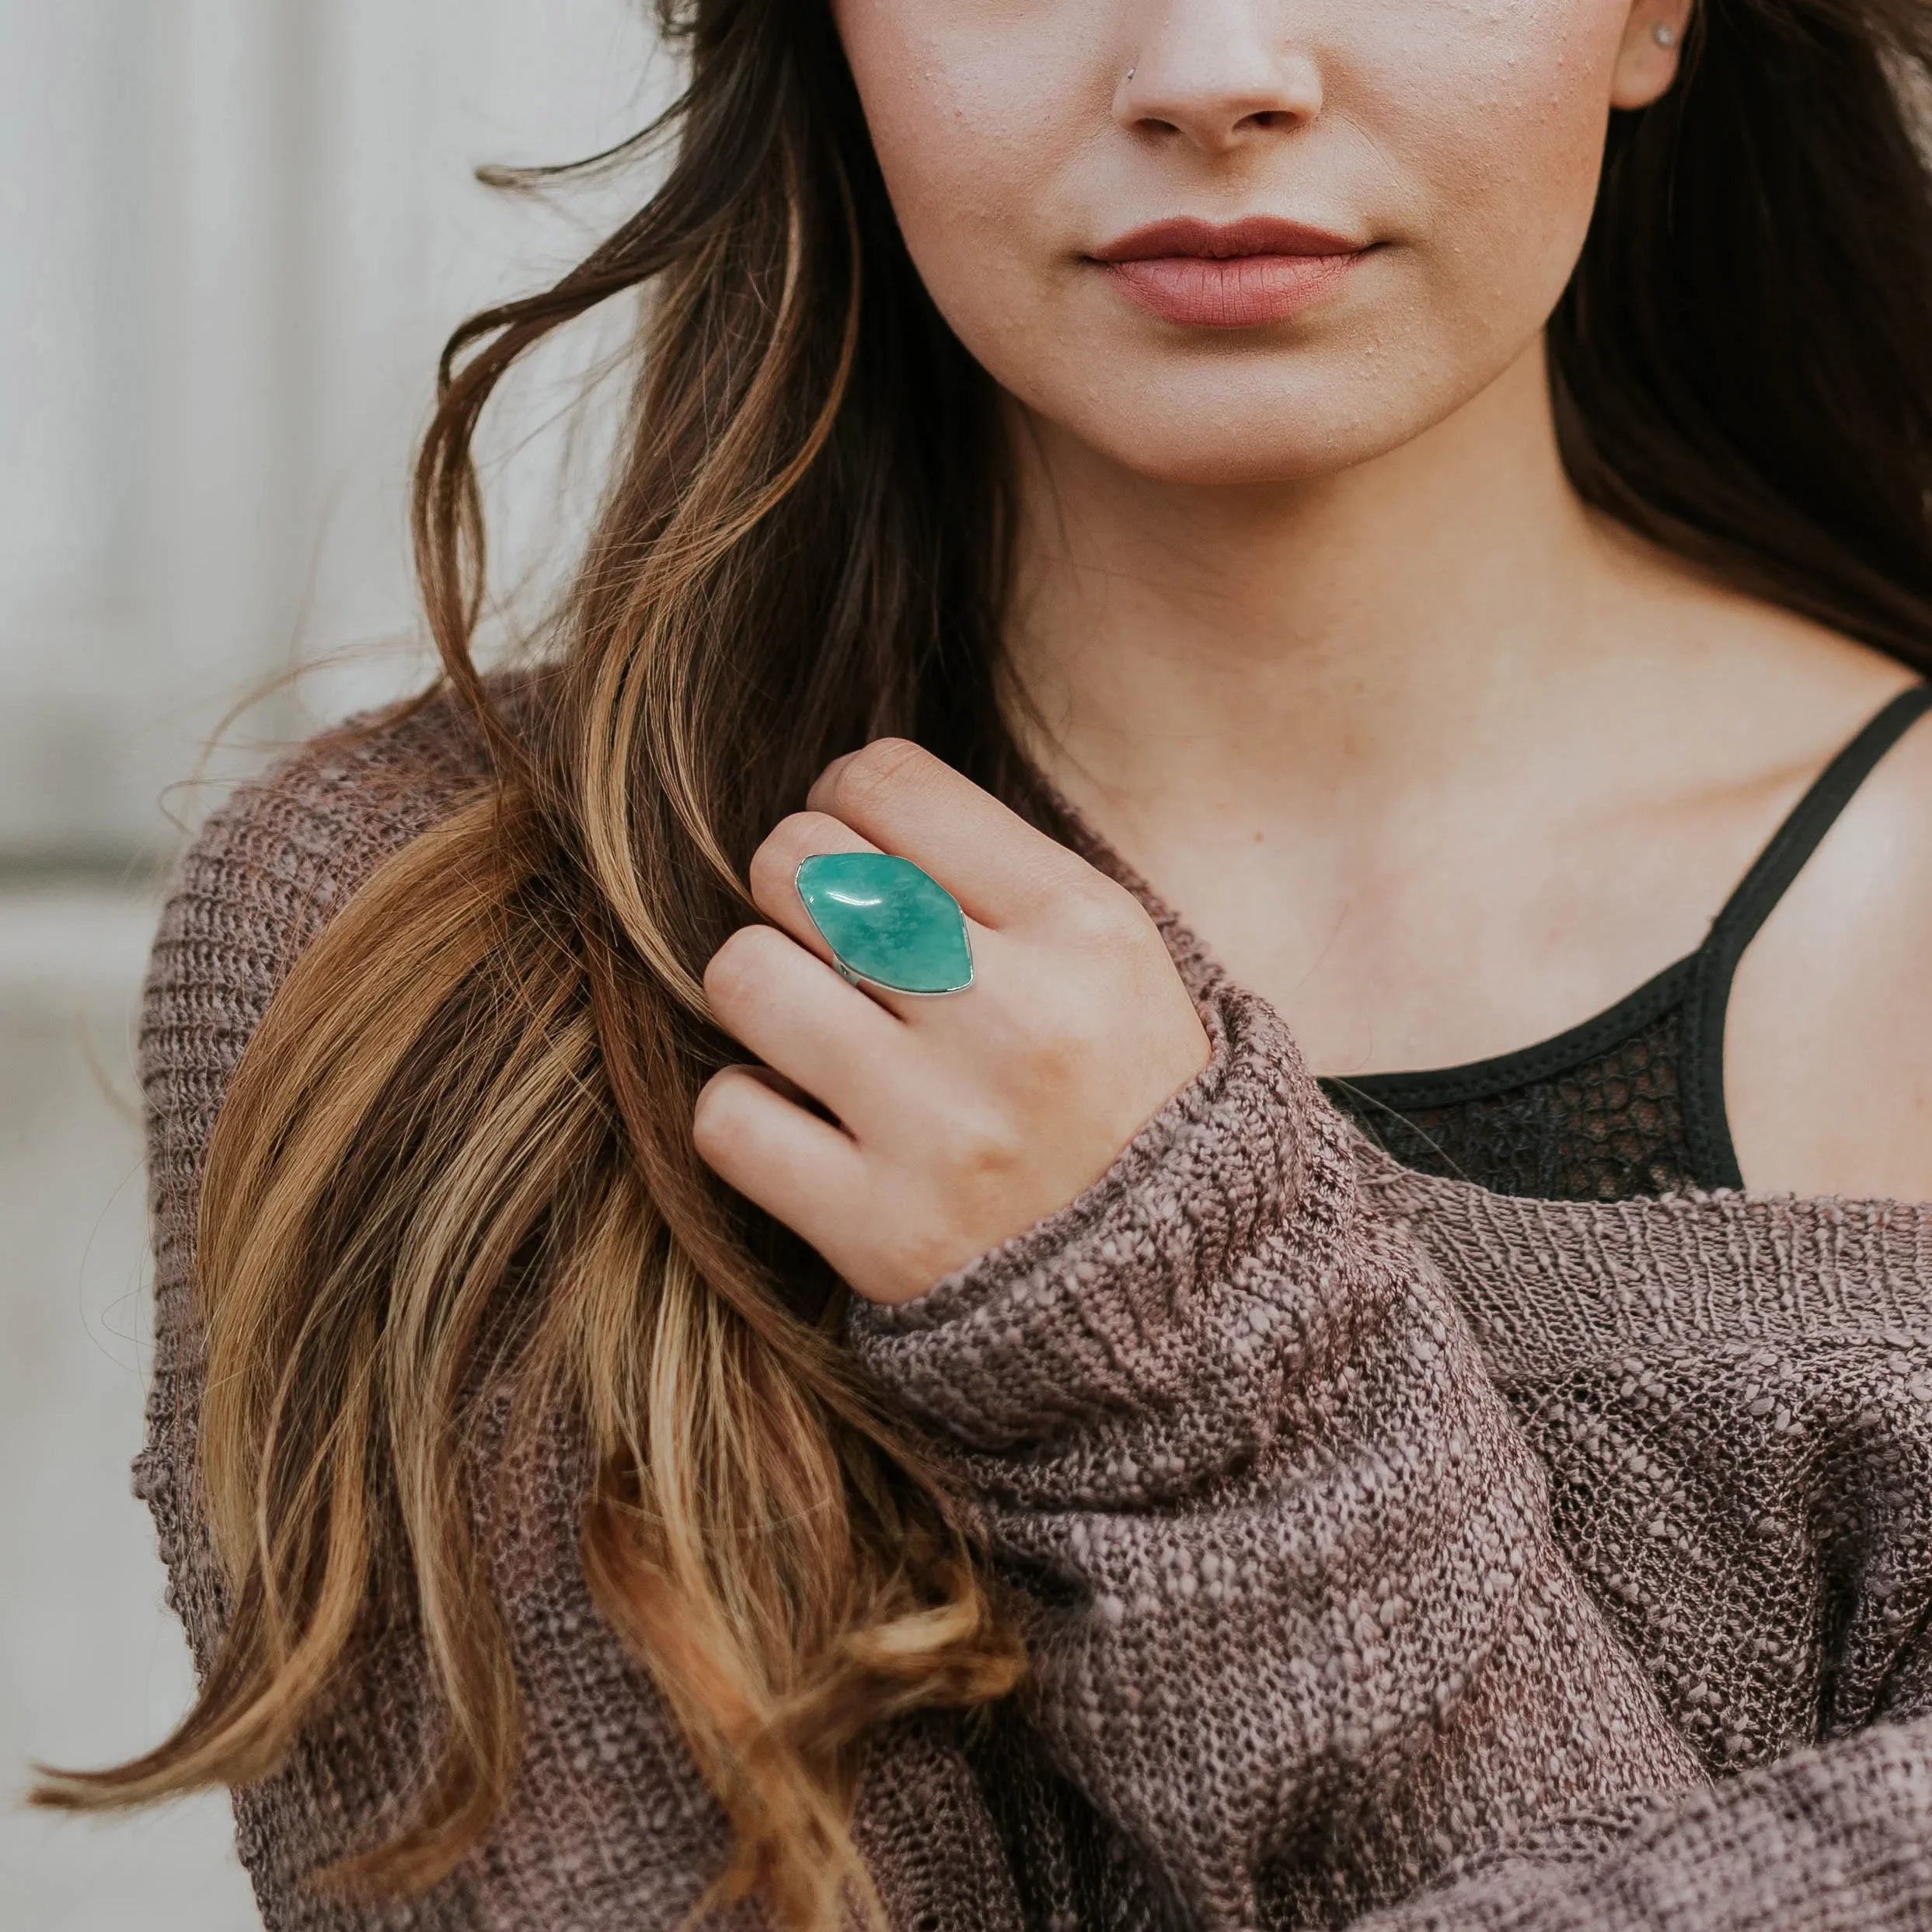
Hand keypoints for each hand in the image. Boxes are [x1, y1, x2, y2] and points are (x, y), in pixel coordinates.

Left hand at [692, 740, 1211, 1305]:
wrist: (1182, 1298)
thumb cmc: (1124, 1098)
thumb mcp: (1114, 957)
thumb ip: (993, 870)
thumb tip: (839, 796)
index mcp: (1081, 928)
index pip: (885, 783)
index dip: (844, 802)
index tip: (861, 852)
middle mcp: (1011, 1017)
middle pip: (797, 863)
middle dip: (797, 891)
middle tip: (834, 944)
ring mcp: (941, 1129)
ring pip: (743, 973)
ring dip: (762, 993)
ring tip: (814, 1027)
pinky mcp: (879, 1230)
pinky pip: (726, 1116)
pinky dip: (748, 1110)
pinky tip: (805, 1119)